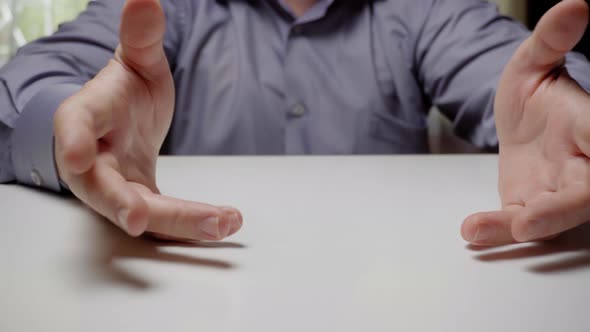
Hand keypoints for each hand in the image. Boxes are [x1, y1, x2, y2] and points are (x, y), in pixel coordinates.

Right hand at [54, 0, 241, 239]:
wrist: (124, 123)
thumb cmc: (123, 92)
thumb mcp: (136, 61)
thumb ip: (140, 36)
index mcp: (86, 117)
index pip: (73, 126)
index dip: (72, 140)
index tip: (74, 155)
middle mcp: (93, 160)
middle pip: (101, 185)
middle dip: (119, 202)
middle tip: (138, 217)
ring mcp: (117, 186)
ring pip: (140, 211)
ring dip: (180, 221)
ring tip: (223, 222)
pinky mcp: (141, 202)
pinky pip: (165, 219)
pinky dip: (194, 224)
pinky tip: (225, 222)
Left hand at [462, 0, 589, 245]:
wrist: (519, 123)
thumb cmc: (536, 95)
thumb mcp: (534, 63)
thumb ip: (550, 41)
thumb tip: (574, 5)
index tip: (589, 162)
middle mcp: (583, 166)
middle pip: (582, 196)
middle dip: (558, 211)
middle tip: (527, 219)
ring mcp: (556, 192)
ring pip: (548, 218)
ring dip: (515, 227)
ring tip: (477, 229)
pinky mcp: (528, 207)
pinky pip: (515, 223)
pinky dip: (495, 229)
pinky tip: (472, 231)